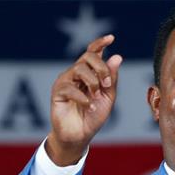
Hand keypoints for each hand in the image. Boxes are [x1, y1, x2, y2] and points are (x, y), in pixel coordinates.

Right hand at [46, 35, 122, 165]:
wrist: (80, 136)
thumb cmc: (93, 116)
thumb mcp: (108, 97)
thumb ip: (112, 79)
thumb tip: (117, 56)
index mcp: (89, 73)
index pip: (92, 52)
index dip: (100, 43)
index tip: (111, 38)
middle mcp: (75, 73)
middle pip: (88, 56)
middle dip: (102, 68)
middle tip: (107, 85)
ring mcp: (65, 81)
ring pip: (80, 69)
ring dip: (93, 83)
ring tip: (96, 97)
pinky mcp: (57, 92)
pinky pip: (71, 87)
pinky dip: (84, 98)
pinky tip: (89, 107)